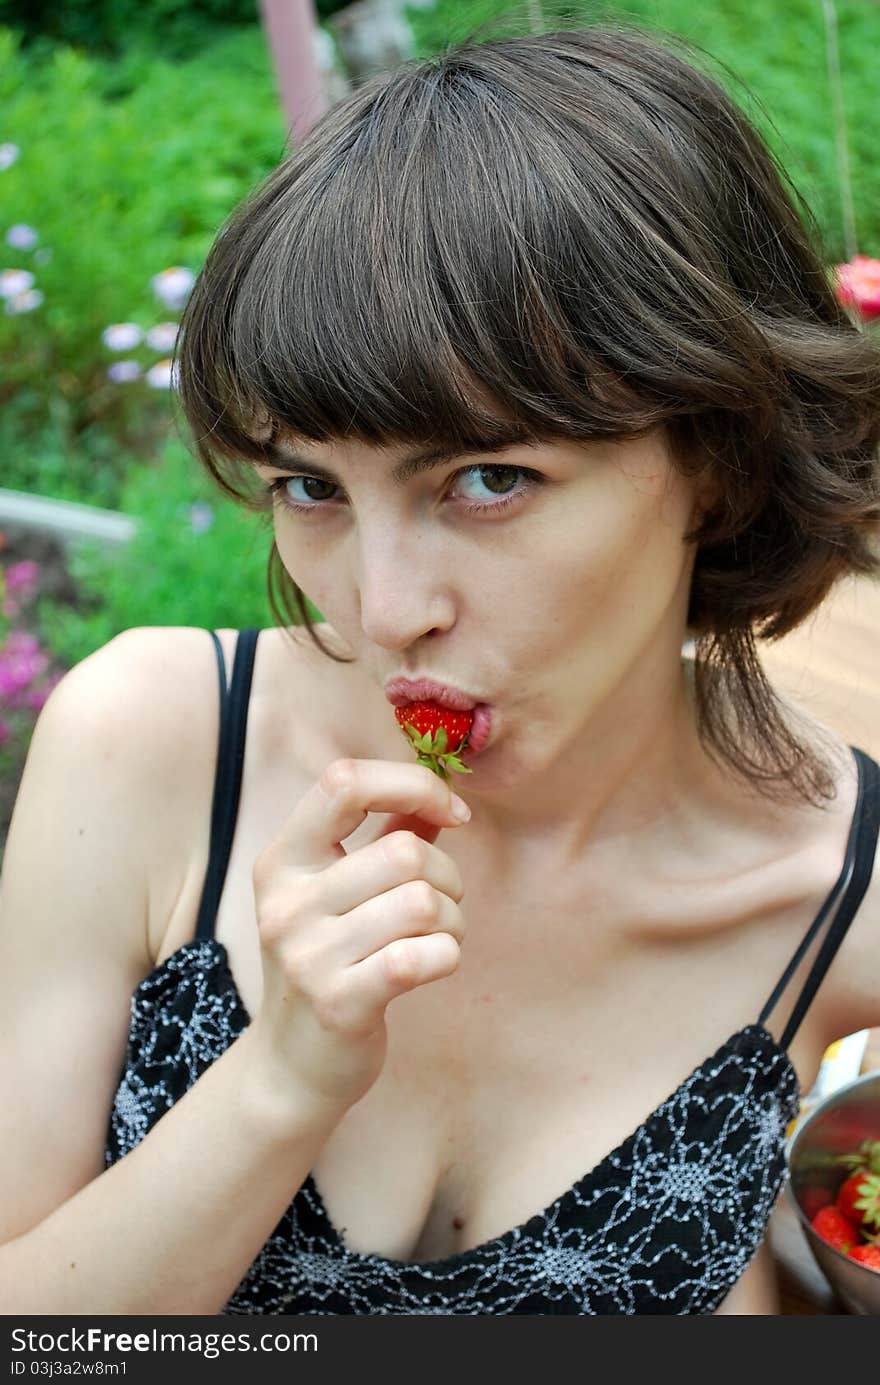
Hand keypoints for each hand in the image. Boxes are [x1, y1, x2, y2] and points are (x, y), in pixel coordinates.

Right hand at [247, 758, 468, 1113]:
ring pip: (422, 903)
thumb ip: (388, 834)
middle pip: (405, 852)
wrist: (292, 1065)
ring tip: (436, 939)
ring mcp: (308, 955)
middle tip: (441, 905)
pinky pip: (424, 956)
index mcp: (283, 859)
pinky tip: (433, 965)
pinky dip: (447, 956)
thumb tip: (442, 794)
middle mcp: (287, 902)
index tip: (452, 812)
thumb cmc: (331, 962)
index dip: (412, 784)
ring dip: (452, 921)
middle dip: (448, 877)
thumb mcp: (341, 892)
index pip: (344, 782)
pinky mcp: (339, 1003)